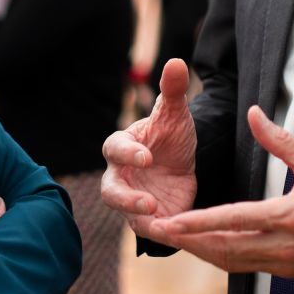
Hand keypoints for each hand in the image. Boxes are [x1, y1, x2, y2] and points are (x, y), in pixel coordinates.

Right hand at [101, 58, 197, 239]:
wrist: (183, 163)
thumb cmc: (170, 135)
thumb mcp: (176, 113)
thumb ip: (172, 90)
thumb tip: (175, 61)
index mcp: (122, 147)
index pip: (115, 149)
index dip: (128, 154)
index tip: (147, 156)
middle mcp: (120, 176)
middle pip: (110, 191)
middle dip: (126, 198)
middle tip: (148, 203)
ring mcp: (131, 200)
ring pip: (125, 214)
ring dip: (140, 219)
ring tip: (160, 219)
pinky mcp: (147, 219)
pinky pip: (148, 229)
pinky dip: (160, 233)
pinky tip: (176, 232)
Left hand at [145, 106, 293, 276]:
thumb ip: (279, 140)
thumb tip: (254, 114)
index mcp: (289, 216)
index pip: (233, 221)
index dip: (198, 223)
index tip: (171, 222)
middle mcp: (283, 246)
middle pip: (223, 248)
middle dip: (187, 241)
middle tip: (155, 230)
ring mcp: (285, 263)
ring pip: (231, 262)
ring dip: (199, 251)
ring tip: (171, 238)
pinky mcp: (288, 272)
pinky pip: (245, 266)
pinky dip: (221, 256)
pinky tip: (203, 246)